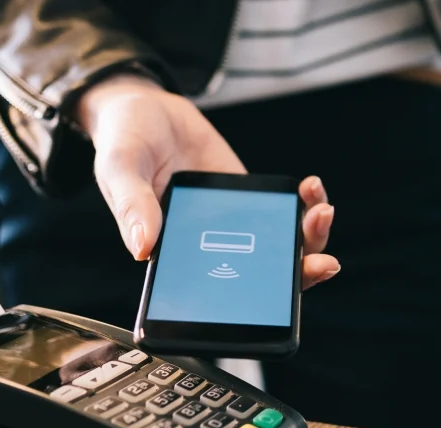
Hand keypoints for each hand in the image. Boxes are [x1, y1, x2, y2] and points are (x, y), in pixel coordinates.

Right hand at [77, 74, 339, 288]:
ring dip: (309, 238)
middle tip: (323, 262)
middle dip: (297, 274)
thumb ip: (131, 205)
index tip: (280, 299)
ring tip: (320, 211)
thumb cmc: (124, 142)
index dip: (250, 307)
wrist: (146, 107)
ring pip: (278, 247)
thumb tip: (143, 248)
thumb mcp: (118, 167)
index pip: (214, 296)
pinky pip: (281, 212)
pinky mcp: (248, 199)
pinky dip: (303, 204)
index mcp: (172, 257)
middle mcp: (206, 247)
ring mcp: (232, 224)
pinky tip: (309, 188)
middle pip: (260, 278)